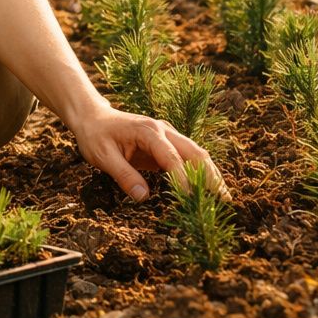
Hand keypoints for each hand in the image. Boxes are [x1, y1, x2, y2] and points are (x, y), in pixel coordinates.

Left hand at [72, 106, 227, 201]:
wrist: (93, 118)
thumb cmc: (96, 136)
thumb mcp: (103, 157)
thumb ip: (124, 176)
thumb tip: (144, 197)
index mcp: (149, 132)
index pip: (172, 158)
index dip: (183, 180)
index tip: (191, 199)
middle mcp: (164, 130)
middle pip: (195, 153)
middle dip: (210, 176)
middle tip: (224, 199)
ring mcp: (168, 136)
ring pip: (197, 154)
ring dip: (210, 174)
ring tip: (223, 197)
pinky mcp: (167, 144)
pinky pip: (188, 158)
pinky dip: (200, 173)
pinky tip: (207, 190)